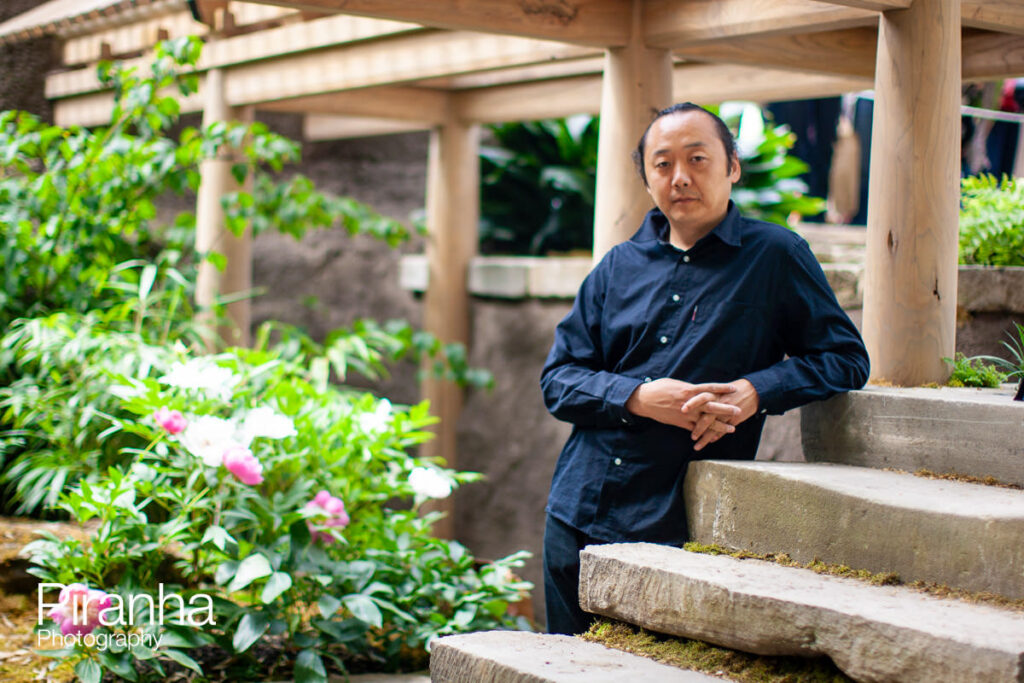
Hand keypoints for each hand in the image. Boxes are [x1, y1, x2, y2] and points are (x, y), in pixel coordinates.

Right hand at [625, 378, 739, 430]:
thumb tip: (699, 390)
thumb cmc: (659, 388)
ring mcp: (685, 414)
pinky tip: (714, 437)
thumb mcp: (675, 383)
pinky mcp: (680, 423)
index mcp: (688, 389)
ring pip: (706, 421)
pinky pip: (695, 429)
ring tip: (732, 428)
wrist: (645, 400)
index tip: (734, 388)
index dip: (722, 388)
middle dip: (726, 409)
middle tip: (738, 411)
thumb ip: (689, 388)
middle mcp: (689, 402)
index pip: (709, 388)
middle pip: (712, 406)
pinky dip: (705, 433)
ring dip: (720, 425)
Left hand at [685, 378, 759, 450]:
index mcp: (714, 393)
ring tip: (696, 446)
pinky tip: (709, 441)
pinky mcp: (735, 419)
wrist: (753, 391)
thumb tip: (689, 401)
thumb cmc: (732, 389)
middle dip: (698, 428)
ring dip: (705, 438)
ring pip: (714, 427)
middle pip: (707, 416)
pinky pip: (723, 430)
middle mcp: (720, 403)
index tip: (682, 411)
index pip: (700, 397)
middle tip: (691, 436)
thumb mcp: (718, 389)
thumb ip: (705, 395)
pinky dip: (716, 436)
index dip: (691, 403)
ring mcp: (727, 413)